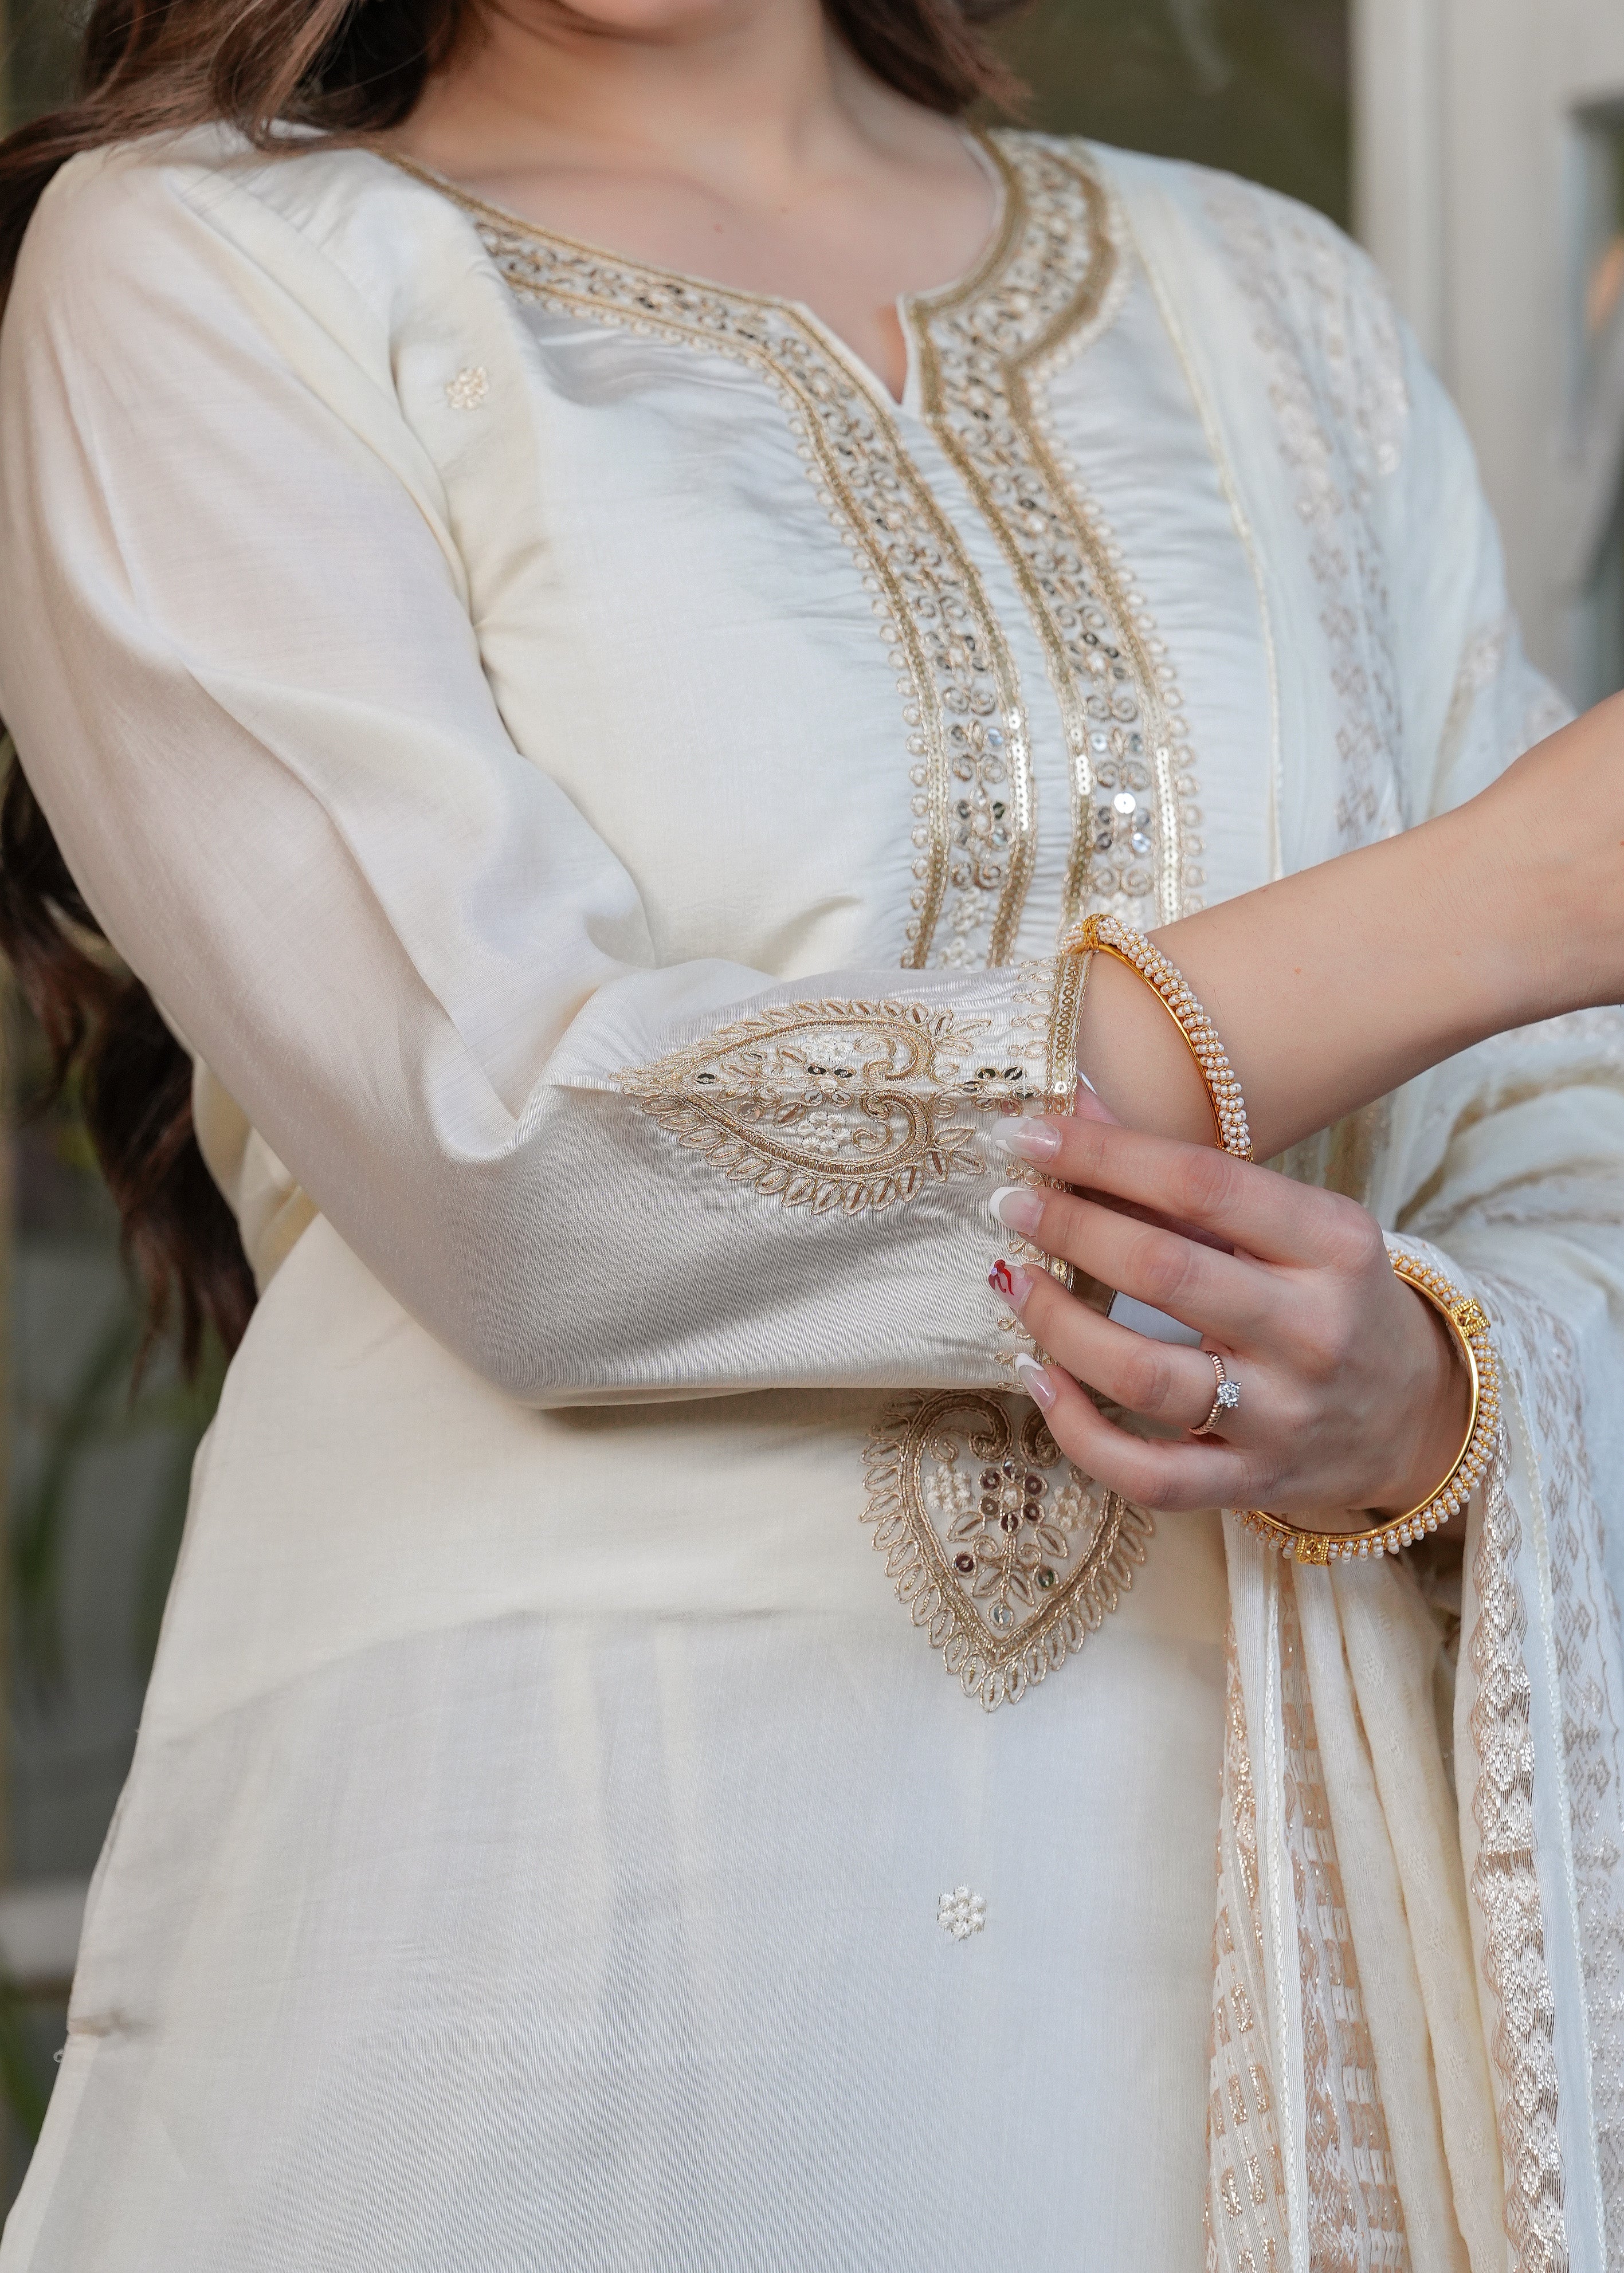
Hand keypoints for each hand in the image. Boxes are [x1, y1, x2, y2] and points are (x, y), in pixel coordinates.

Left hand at [985, 1114, 1469, 1524]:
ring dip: (1058, 1323)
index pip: (1200, 1183)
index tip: (1031, 1134)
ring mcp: (1283, 1417)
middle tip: (1013, 1203)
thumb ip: (1188, 1174)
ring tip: (1013, 1280)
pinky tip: (1036, 1377)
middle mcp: (1314, 1331)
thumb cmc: (1334, 1299)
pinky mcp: (1251, 1484)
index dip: (1104, 1154)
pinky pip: (1145, 1473)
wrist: (1415, 1418)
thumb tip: (1076, 1106)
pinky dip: (1076, 1430)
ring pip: (1143, 1375)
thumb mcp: (1294, 1226)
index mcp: (1334, 1244)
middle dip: (1070, 1227)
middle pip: (1164, 1271)